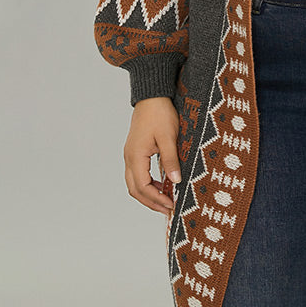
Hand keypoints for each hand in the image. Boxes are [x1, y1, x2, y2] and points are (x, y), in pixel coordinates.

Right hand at [123, 96, 180, 214]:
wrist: (151, 96)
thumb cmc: (160, 114)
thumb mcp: (169, 137)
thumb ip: (170, 160)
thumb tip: (176, 181)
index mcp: (136, 156)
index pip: (142, 187)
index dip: (156, 199)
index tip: (171, 206)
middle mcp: (129, 158)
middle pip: (135, 189)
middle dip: (151, 202)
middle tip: (168, 210)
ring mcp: (131, 155)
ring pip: (134, 183)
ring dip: (149, 194)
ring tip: (166, 200)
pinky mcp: (135, 152)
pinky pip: (138, 174)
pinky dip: (148, 184)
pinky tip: (162, 185)